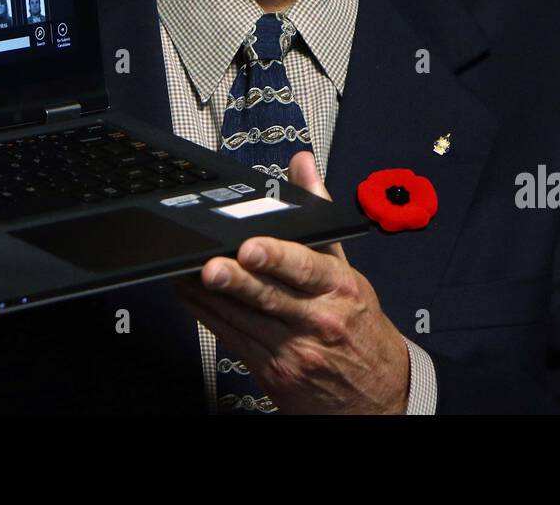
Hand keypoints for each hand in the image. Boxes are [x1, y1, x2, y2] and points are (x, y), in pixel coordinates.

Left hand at [175, 151, 410, 413]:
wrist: (375, 394)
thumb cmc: (359, 326)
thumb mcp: (348, 268)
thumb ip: (318, 214)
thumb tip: (303, 164)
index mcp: (338, 287)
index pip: (305, 267)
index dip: (276, 257)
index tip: (251, 248)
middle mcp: (317, 318)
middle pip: (270, 296)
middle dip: (237, 282)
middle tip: (211, 267)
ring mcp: (294, 349)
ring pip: (244, 318)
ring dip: (209, 296)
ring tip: (184, 273)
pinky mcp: (274, 372)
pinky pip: (234, 339)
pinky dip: (208, 316)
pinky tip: (191, 297)